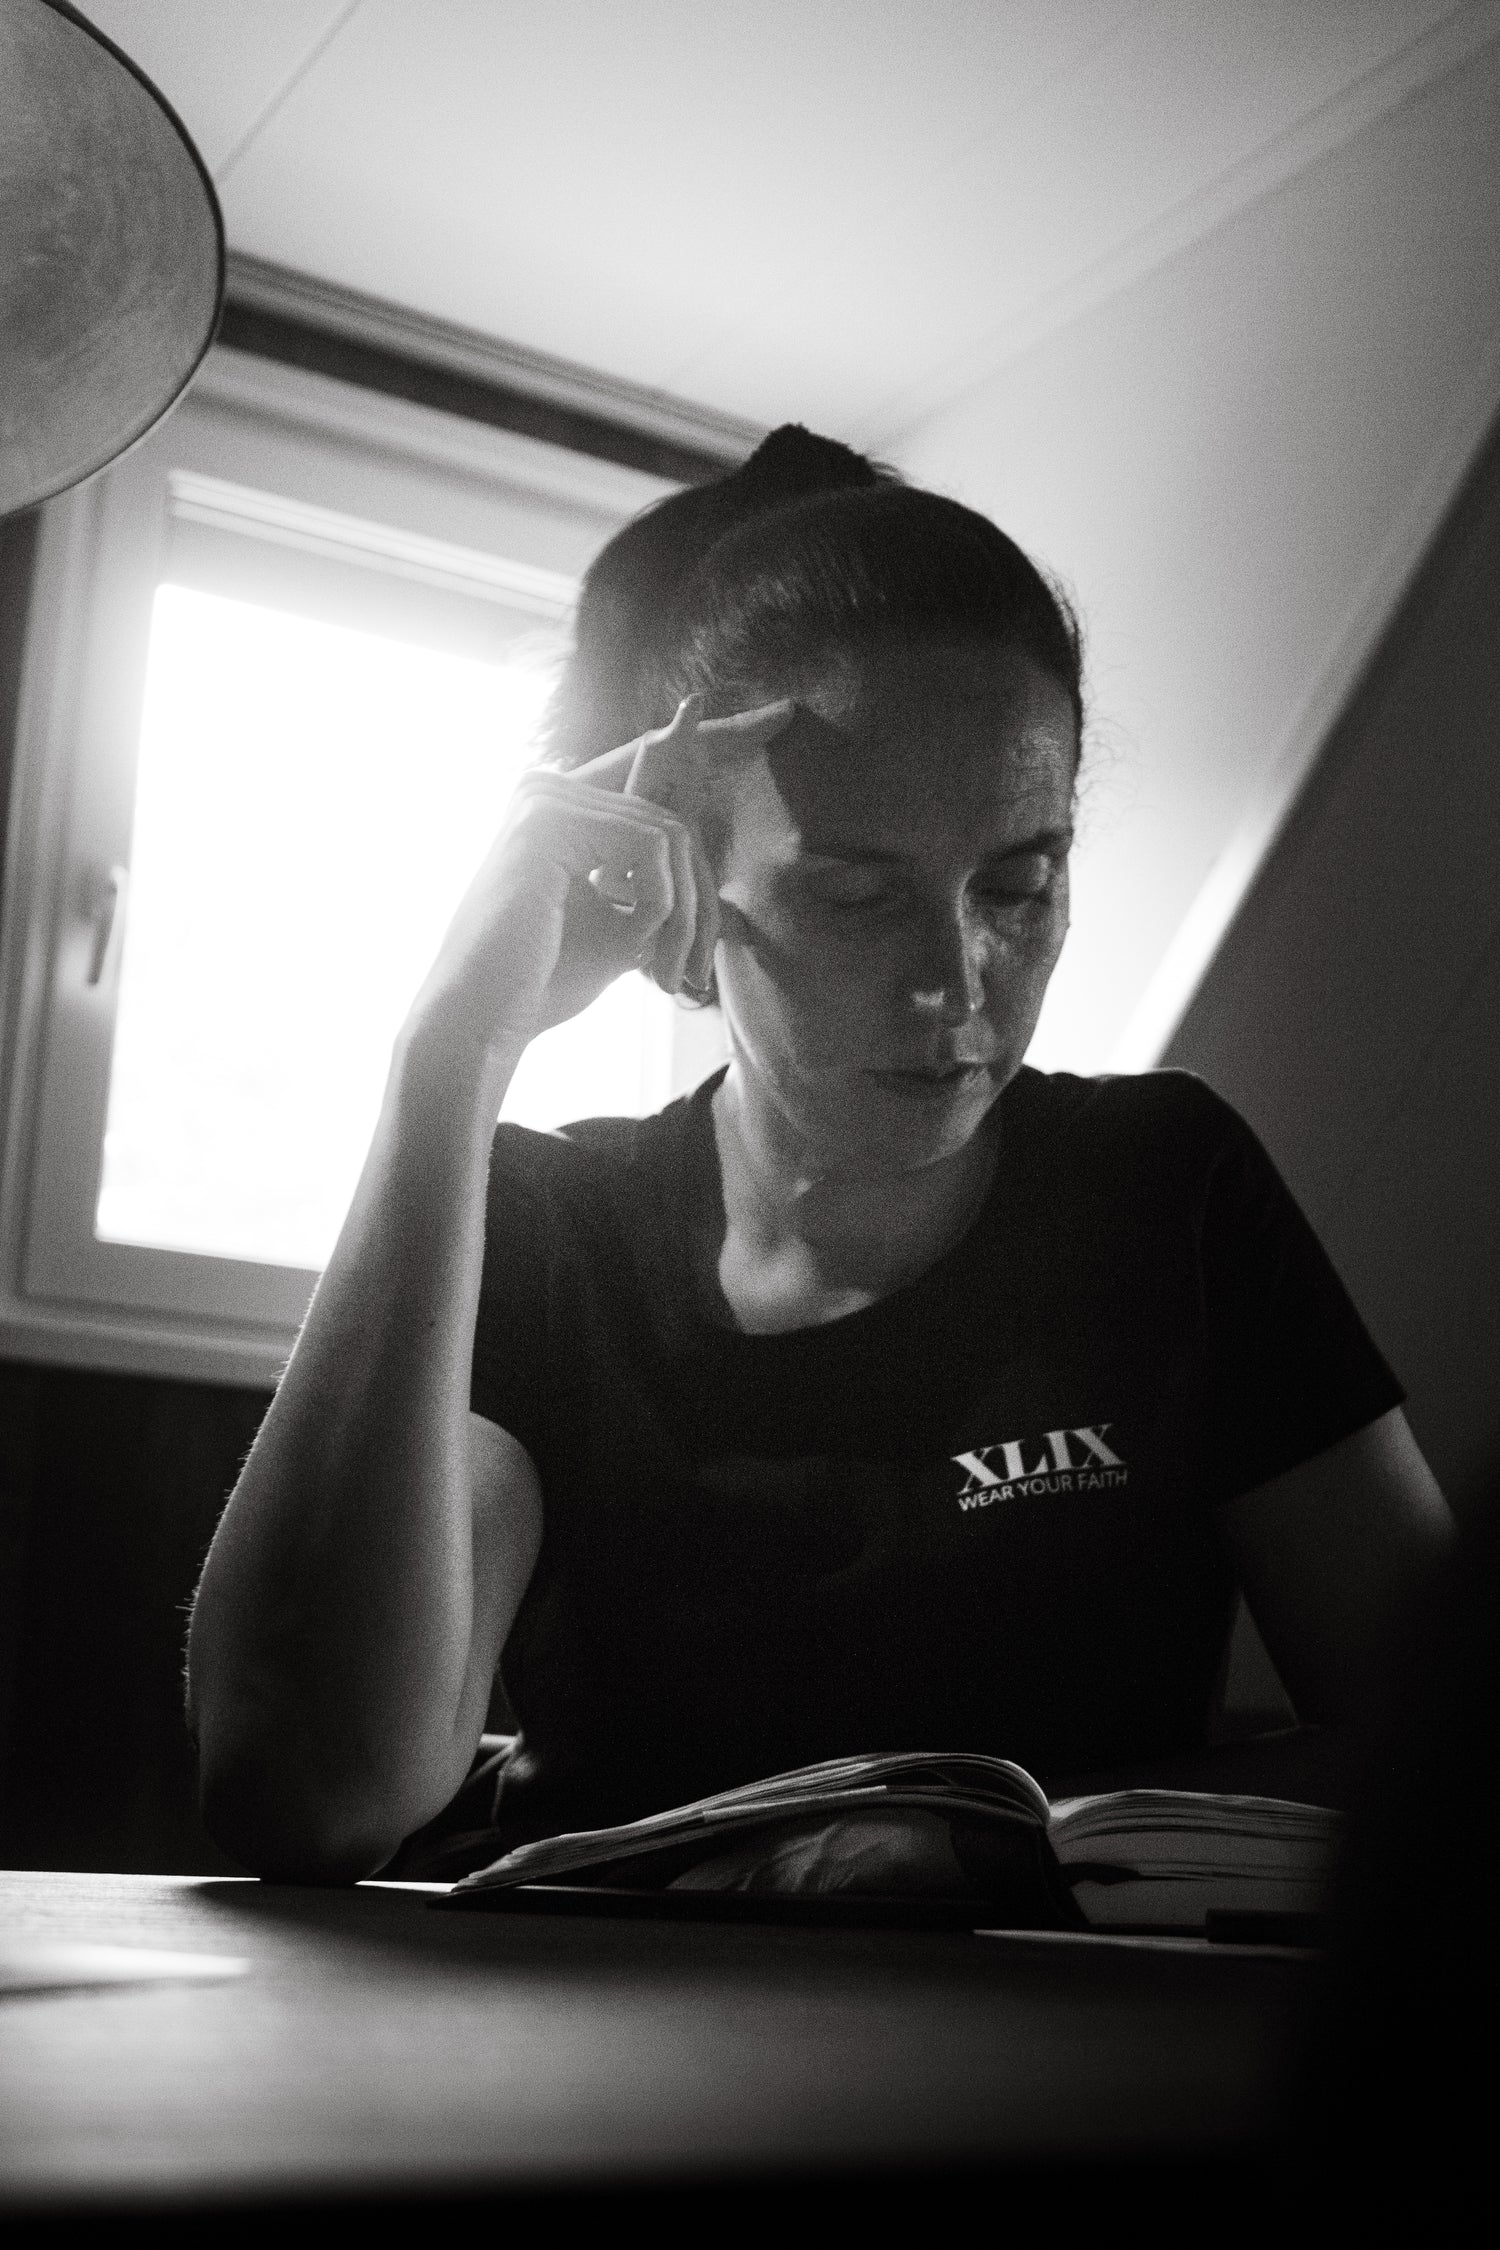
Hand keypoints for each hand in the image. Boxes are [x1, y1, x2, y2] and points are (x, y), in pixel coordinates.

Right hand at [406, 694, 794, 1070]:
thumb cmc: (543, 982)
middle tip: (685, 978)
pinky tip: (632, 945)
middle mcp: (546, 786)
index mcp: (558, 804)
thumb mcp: (618, 925)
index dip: (723, 734)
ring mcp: (542, 796)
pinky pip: (648, 848)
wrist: (482, 1021)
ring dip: (680, 916)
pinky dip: (656, 906)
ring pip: (667, 836)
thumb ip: (655, 887)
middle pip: (670, 821)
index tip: (783, 713)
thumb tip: (712, 881)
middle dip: (694, 905)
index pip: (652, 769)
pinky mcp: (546, 819)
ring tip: (662, 976)